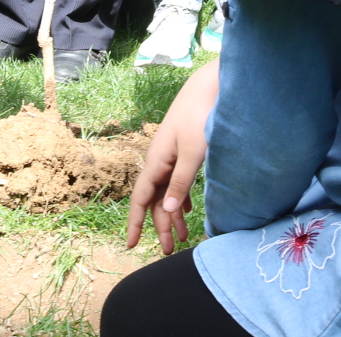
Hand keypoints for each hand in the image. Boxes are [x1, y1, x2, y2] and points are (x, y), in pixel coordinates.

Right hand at [127, 59, 218, 253]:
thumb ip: (180, 182)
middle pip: (156, 200)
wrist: (209, 88)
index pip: (141, 199)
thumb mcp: (193, 153)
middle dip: (161, 226)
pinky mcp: (183, 152)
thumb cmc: (200, 118)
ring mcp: (170, 156)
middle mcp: (160, 161)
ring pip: (167, 192)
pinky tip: (188, 211)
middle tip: (170, 251)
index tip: (132, 245)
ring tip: (181, 238)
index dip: (136, 223)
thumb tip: (167, 210)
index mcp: (156, 162)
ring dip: (173, 215)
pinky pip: (177, 182)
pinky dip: (181, 199)